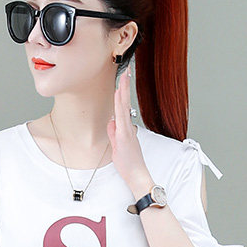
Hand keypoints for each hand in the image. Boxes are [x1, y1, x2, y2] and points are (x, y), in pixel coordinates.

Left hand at [107, 69, 152, 197]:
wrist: (137, 175)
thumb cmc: (128, 163)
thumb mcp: (117, 146)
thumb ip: (113, 133)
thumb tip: (110, 122)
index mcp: (126, 129)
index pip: (122, 107)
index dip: (122, 93)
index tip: (122, 79)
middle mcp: (128, 128)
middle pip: (124, 103)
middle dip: (124, 87)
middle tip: (125, 71)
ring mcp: (127, 132)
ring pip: (123, 109)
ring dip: (122, 93)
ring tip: (123, 78)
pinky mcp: (124, 138)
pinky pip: (121, 120)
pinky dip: (120, 108)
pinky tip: (119, 98)